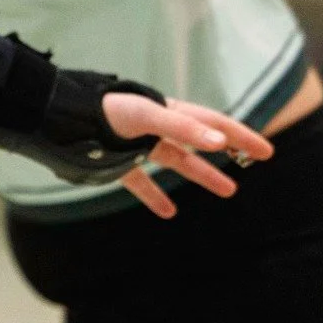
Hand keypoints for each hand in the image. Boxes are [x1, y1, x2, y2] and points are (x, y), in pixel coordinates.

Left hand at [103, 94, 274, 217]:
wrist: (57, 118)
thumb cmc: (102, 110)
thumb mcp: (145, 115)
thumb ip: (181, 127)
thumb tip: (219, 141)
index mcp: (166, 110)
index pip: (212, 123)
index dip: (240, 135)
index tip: (265, 150)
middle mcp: (156, 127)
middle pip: (200, 140)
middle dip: (230, 149)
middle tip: (257, 158)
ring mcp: (137, 146)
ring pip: (177, 161)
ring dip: (202, 174)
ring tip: (229, 190)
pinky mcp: (117, 164)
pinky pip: (141, 182)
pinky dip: (155, 196)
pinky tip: (168, 212)